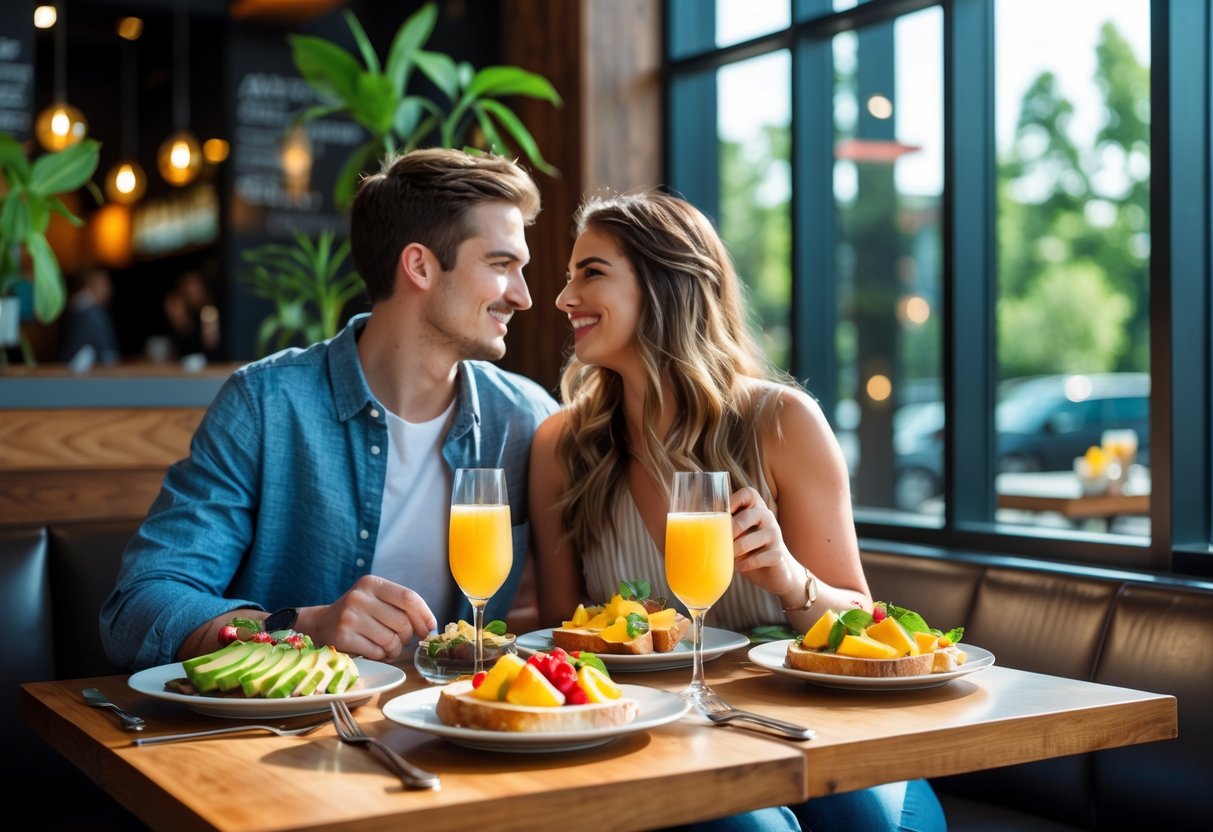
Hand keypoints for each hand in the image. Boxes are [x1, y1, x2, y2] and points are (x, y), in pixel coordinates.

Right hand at [303, 575, 436, 660]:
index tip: (430, 629)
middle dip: (407, 637)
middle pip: (403, 622)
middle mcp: (360, 597)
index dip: (424, 615)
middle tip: (401, 640)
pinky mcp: (343, 637)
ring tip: (387, 648)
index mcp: (372, 583)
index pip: (409, 598)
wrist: (320, 624)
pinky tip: (375, 652)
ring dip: (394, 650)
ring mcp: (350, 617)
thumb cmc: (358, 614)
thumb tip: (430, 627)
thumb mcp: (376, 600)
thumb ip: (401, 607)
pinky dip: (381, 656)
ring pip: (391, 640)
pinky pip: (377, 652)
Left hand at [729, 486, 805, 598]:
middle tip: (719, 541)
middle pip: (748, 516)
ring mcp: (775, 535)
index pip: (748, 493)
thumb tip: (690, 524)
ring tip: (727, 557)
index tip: (722, 512)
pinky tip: (738, 567)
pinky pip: (759, 558)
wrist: (773, 572)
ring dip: (734, 550)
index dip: (734, 499)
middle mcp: (767, 517)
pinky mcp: (778, 554)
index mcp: (755, 508)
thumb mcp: (735, 534)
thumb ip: (722, 526)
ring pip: (751, 539)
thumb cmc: (747, 549)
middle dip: (730, 530)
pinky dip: (745, 564)